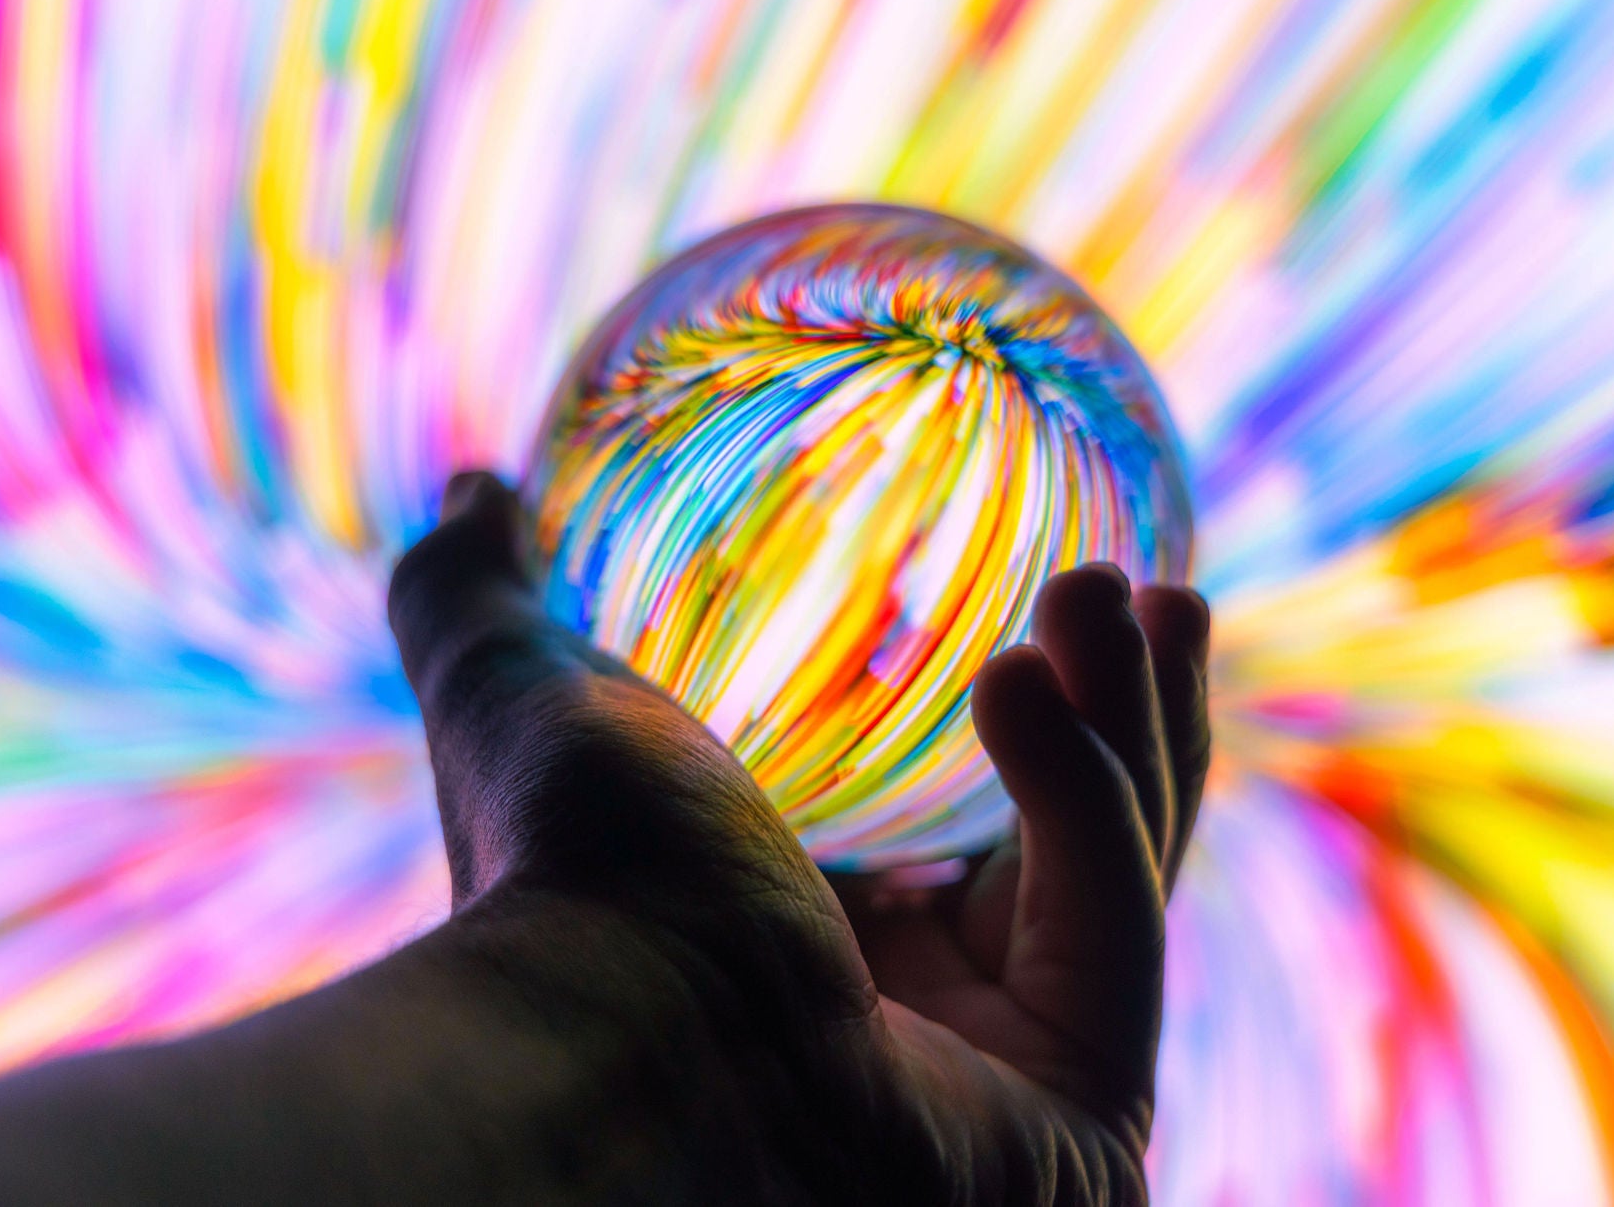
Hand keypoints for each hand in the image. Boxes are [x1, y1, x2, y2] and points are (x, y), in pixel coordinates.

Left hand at [388, 470, 1211, 1204]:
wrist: (607, 1052)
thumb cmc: (559, 882)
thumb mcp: (517, 695)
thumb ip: (478, 593)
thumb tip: (472, 487)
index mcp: (811, 930)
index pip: (968, 812)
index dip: (1040, 700)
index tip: (1074, 575)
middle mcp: (916, 1014)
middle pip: (1077, 839)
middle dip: (1128, 706)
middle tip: (1141, 587)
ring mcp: (1006, 1078)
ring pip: (1120, 875)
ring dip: (1133, 723)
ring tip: (1120, 594)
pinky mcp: (1078, 1124)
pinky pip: (1113, 927)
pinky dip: (1087, 799)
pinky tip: (1023, 682)